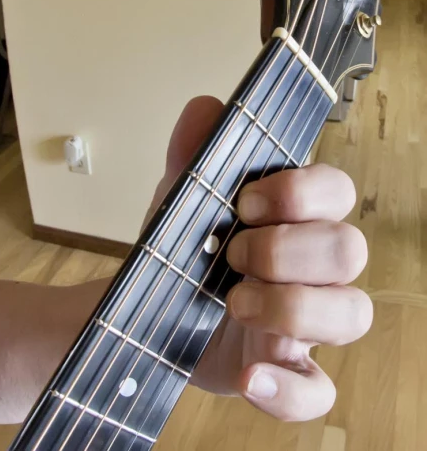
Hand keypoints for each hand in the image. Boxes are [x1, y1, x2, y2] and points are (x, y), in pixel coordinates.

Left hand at [148, 97, 371, 421]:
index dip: (301, 193)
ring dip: (295, 307)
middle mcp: (311, 268)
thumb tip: (205, 107)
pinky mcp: (285, 370)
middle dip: (290, 249)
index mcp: (293, 218)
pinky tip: (249, 373)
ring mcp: (304, 323)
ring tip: (235, 301)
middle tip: (233, 253)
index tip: (244, 203)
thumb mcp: (180, 200)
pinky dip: (290, 388)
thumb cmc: (181, 249)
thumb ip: (192, 155)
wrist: (144, 312)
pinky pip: (319, 391)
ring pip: (353, 314)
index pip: (337, 191)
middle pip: (350, 250)